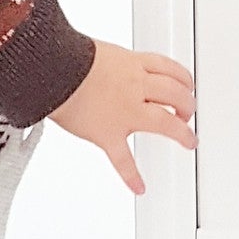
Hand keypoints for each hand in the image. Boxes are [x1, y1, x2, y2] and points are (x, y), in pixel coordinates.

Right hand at [49, 40, 196, 194]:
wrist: (51, 70)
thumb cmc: (67, 58)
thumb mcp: (101, 52)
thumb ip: (114, 64)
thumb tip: (111, 66)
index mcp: (132, 65)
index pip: (170, 70)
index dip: (183, 80)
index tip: (186, 86)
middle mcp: (134, 87)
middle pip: (176, 94)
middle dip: (187, 105)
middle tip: (187, 113)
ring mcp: (124, 112)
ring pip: (164, 122)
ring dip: (182, 132)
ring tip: (187, 140)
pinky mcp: (108, 134)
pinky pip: (123, 159)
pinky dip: (131, 176)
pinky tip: (139, 186)